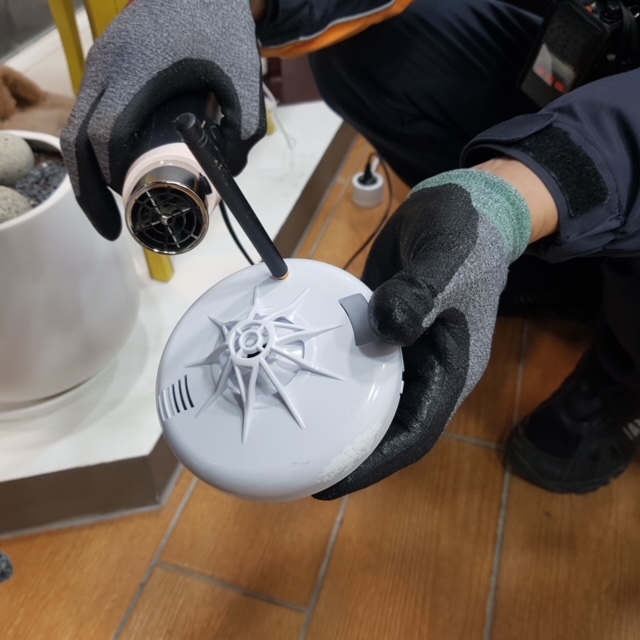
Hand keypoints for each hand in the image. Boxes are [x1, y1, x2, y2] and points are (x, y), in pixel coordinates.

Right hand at [61, 0, 265, 239]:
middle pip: (76, 138)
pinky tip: (123, 165)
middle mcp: (105, 66)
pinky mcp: (104, 62)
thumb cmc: (223, 25)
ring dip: (92, 168)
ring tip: (122, 200)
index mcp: (135, 71)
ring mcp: (99, 61)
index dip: (111, 180)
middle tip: (110, 226)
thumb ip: (240, 135)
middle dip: (88, 190)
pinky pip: (92, 111)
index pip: (104, 136)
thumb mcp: (243, 83)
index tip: (129, 209)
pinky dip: (99, 145)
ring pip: (79, 124)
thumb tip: (226, 180)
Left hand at [314, 169, 533, 499]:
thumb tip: (386, 330)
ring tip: (284, 432)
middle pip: (386, 426)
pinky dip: (327, 376)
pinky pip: (352, 363)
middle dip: (345, 451)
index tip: (330, 482)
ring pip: (365, 398)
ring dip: (332, 418)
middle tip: (292, 467)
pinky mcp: (380, 332)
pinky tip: (293, 378)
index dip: (375, 463)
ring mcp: (401, 352)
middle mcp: (426, 369)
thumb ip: (421, 290)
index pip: (415, 431)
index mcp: (452, 368)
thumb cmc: (465, 232)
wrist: (460, 204)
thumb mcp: (448, 256)